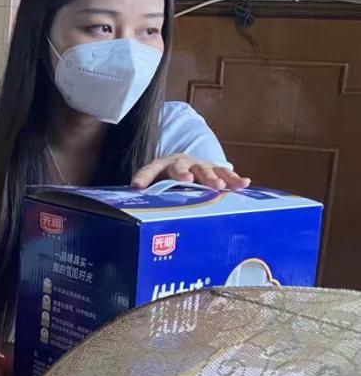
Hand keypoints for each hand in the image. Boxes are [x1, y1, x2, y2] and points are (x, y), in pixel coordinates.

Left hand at [130, 154, 250, 190]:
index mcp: (160, 166)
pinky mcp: (214, 168)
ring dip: (212, 177)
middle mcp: (179, 163)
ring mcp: (198, 164)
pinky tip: (244, 183)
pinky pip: (225, 172)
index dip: (144, 177)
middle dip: (183, 173)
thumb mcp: (157, 184)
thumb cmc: (168, 179)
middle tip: (188, 179)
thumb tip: (131, 212)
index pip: (149, 170)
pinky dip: (234, 178)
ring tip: (219, 186)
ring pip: (204, 169)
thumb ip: (147, 194)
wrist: (185, 163)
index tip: (138, 185)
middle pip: (180, 167)